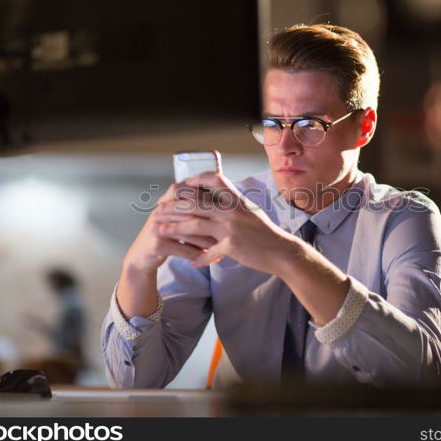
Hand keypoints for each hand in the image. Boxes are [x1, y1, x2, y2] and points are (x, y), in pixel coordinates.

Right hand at [122, 182, 217, 273]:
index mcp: (165, 201)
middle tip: (225, 228)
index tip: (220, 207)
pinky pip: (182, 248)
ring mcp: (156, 227)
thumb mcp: (174, 217)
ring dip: (206, 240)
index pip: (185, 190)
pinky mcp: (156, 245)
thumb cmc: (165, 235)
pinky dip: (196, 253)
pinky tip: (206, 257)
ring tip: (219, 246)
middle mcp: (160, 211)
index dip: (204, 196)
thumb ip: (189, 207)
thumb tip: (218, 199)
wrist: (141, 257)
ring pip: (188, 231)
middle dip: (209, 220)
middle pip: (189, 211)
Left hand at [155, 172, 296, 272]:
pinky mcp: (232, 246)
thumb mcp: (250, 211)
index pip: (213, 179)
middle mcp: (232, 210)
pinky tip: (190, 262)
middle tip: (158, 208)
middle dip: (174, 205)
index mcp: (236, 199)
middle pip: (196, 202)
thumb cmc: (266, 233)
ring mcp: (231, 228)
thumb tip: (219, 198)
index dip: (194, 181)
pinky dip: (198, 257)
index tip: (180, 186)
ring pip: (195, 225)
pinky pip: (208, 251)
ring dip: (175, 228)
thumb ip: (233, 204)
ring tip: (160, 230)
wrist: (282, 251)